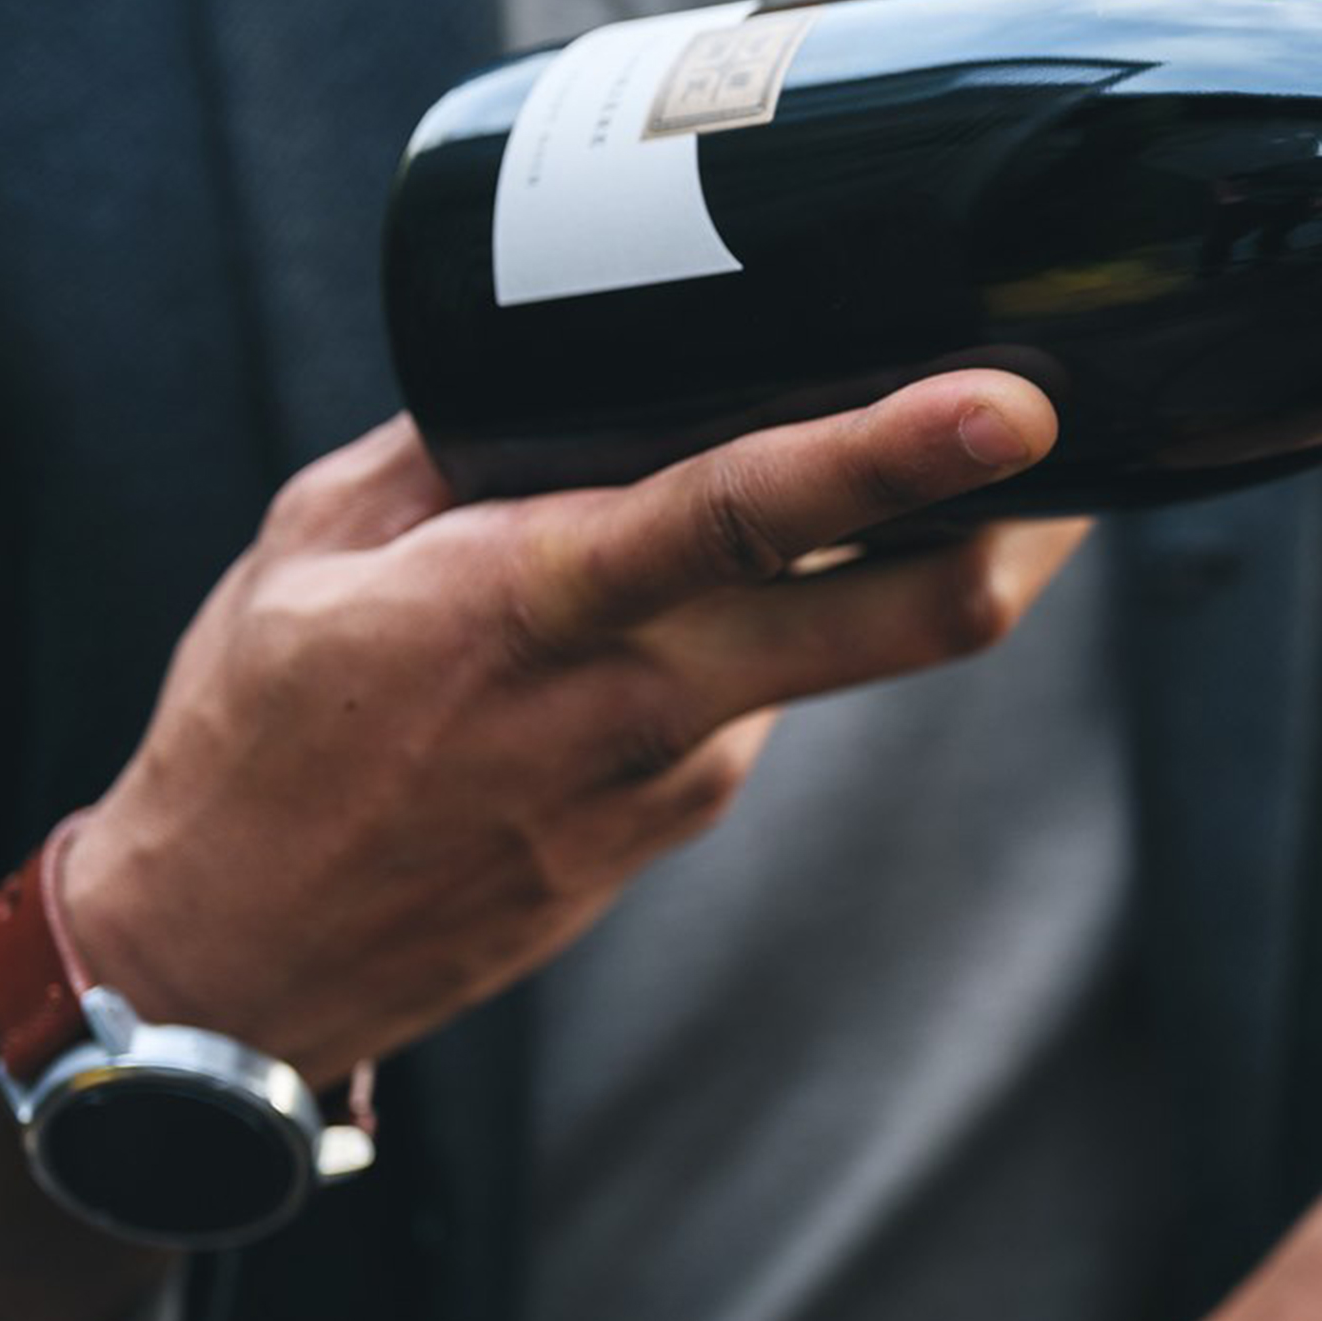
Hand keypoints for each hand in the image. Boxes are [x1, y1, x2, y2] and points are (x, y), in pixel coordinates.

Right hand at [0, 377, 1076, 1320]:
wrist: (231, 965)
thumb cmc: (255, 739)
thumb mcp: (314, 545)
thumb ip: (457, 443)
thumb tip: (570, 354)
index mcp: (540, 603)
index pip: (754, 516)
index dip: (902, 462)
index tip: (1017, 410)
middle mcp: (649, 696)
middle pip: (908, 619)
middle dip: (1026, 531)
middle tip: (1090, 443)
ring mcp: (687, 774)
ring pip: (842, 648)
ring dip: (893, 564)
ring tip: (890, 474)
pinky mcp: (691, 817)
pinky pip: (771, 694)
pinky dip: (786, 627)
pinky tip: (745, 584)